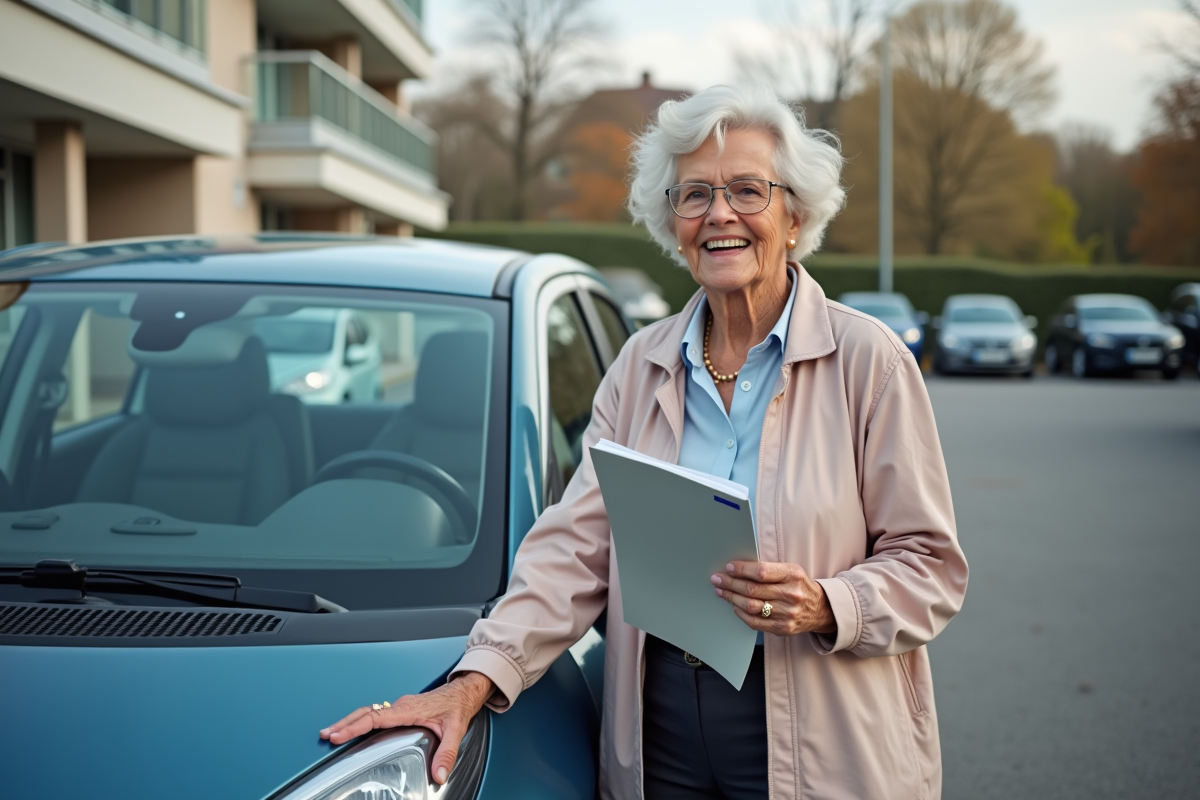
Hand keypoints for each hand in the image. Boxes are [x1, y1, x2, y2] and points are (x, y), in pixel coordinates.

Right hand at [319, 672, 494, 784]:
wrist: (464, 691)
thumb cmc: (458, 706)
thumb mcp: (457, 729)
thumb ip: (447, 753)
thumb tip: (438, 774)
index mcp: (409, 708)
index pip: (375, 717)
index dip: (355, 726)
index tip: (337, 734)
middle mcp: (401, 705)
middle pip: (365, 712)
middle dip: (344, 724)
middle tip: (325, 735)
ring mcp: (399, 706)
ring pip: (368, 711)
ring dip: (349, 721)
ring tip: (331, 733)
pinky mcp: (401, 709)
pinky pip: (375, 713)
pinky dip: (360, 720)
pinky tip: (352, 729)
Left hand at [711, 561, 836, 636]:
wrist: (820, 609)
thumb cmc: (799, 586)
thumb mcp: (790, 571)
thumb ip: (769, 570)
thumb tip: (737, 568)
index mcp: (793, 575)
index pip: (762, 572)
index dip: (742, 570)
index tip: (729, 567)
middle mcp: (791, 595)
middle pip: (753, 590)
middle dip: (730, 583)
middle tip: (717, 579)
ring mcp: (788, 614)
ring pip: (751, 606)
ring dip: (731, 598)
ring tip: (721, 592)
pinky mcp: (783, 628)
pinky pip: (755, 622)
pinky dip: (741, 613)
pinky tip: (735, 606)